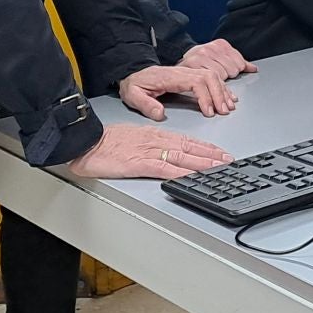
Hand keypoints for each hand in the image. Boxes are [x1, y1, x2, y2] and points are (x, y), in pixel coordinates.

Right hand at [67, 124, 229, 180]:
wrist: (84, 142)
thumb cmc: (102, 142)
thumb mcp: (130, 138)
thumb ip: (147, 145)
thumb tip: (160, 152)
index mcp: (153, 136)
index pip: (185, 141)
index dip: (205, 147)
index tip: (219, 152)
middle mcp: (155, 142)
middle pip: (189, 148)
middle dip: (211, 155)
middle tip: (228, 161)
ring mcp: (148, 153)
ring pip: (182, 157)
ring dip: (202, 163)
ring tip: (219, 167)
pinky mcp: (138, 164)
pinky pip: (164, 169)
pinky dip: (179, 173)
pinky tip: (191, 176)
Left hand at [119, 63, 237, 119]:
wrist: (133, 72)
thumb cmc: (135, 84)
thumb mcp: (132, 95)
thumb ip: (145, 104)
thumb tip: (160, 114)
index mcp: (170, 77)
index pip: (195, 82)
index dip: (205, 96)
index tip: (209, 112)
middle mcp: (182, 72)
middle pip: (208, 77)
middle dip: (219, 94)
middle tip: (224, 111)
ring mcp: (187, 72)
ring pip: (212, 76)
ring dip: (222, 91)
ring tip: (228, 107)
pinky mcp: (190, 76)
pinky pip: (210, 78)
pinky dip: (221, 87)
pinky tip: (227, 97)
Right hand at [179, 39, 256, 81]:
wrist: (179, 63)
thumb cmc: (201, 62)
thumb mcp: (220, 58)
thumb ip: (238, 62)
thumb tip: (253, 68)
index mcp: (220, 44)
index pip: (240, 62)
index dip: (237, 71)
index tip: (230, 72)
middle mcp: (211, 48)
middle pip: (232, 69)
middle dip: (228, 77)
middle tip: (220, 77)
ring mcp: (201, 55)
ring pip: (222, 75)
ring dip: (219, 82)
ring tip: (212, 80)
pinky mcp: (192, 64)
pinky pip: (209, 78)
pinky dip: (210, 85)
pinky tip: (207, 84)